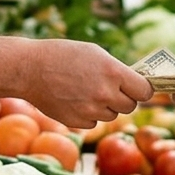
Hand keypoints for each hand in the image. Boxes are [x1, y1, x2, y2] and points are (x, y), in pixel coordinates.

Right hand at [21, 40, 151, 127]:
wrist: (30, 69)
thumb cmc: (63, 55)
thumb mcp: (95, 53)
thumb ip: (117, 70)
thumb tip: (135, 84)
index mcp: (114, 72)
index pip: (145, 91)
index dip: (142, 89)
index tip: (137, 87)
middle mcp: (106, 94)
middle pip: (130, 106)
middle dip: (123, 98)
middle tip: (110, 88)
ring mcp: (92, 110)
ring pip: (112, 115)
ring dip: (106, 106)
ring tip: (87, 90)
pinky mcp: (78, 122)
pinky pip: (95, 121)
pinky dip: (90, 113)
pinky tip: (76, 99)